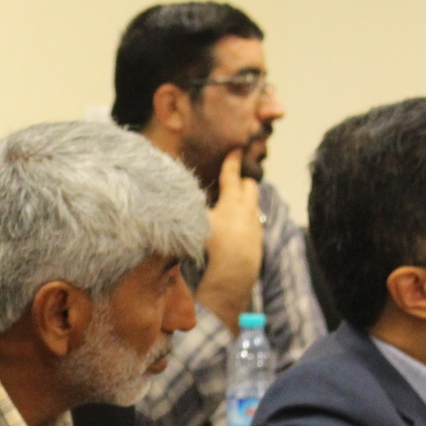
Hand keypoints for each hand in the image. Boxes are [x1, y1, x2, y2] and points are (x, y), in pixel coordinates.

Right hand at [196, 149, 263, 331]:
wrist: (232, 276)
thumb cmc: (211, 246)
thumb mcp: (195, 223)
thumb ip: (184, 207)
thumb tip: (167, 193)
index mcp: (231, 202)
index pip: (232, 175)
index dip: (232, 161)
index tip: (237, 148)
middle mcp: (247, 211)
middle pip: (251, 187)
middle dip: (244, 180)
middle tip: (238, 177)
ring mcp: (255, 228)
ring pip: (254, 206)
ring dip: (246, 202)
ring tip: (236, 203)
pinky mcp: (258, 244)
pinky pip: (254, 225)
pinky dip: (247, 221)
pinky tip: (237, 229)